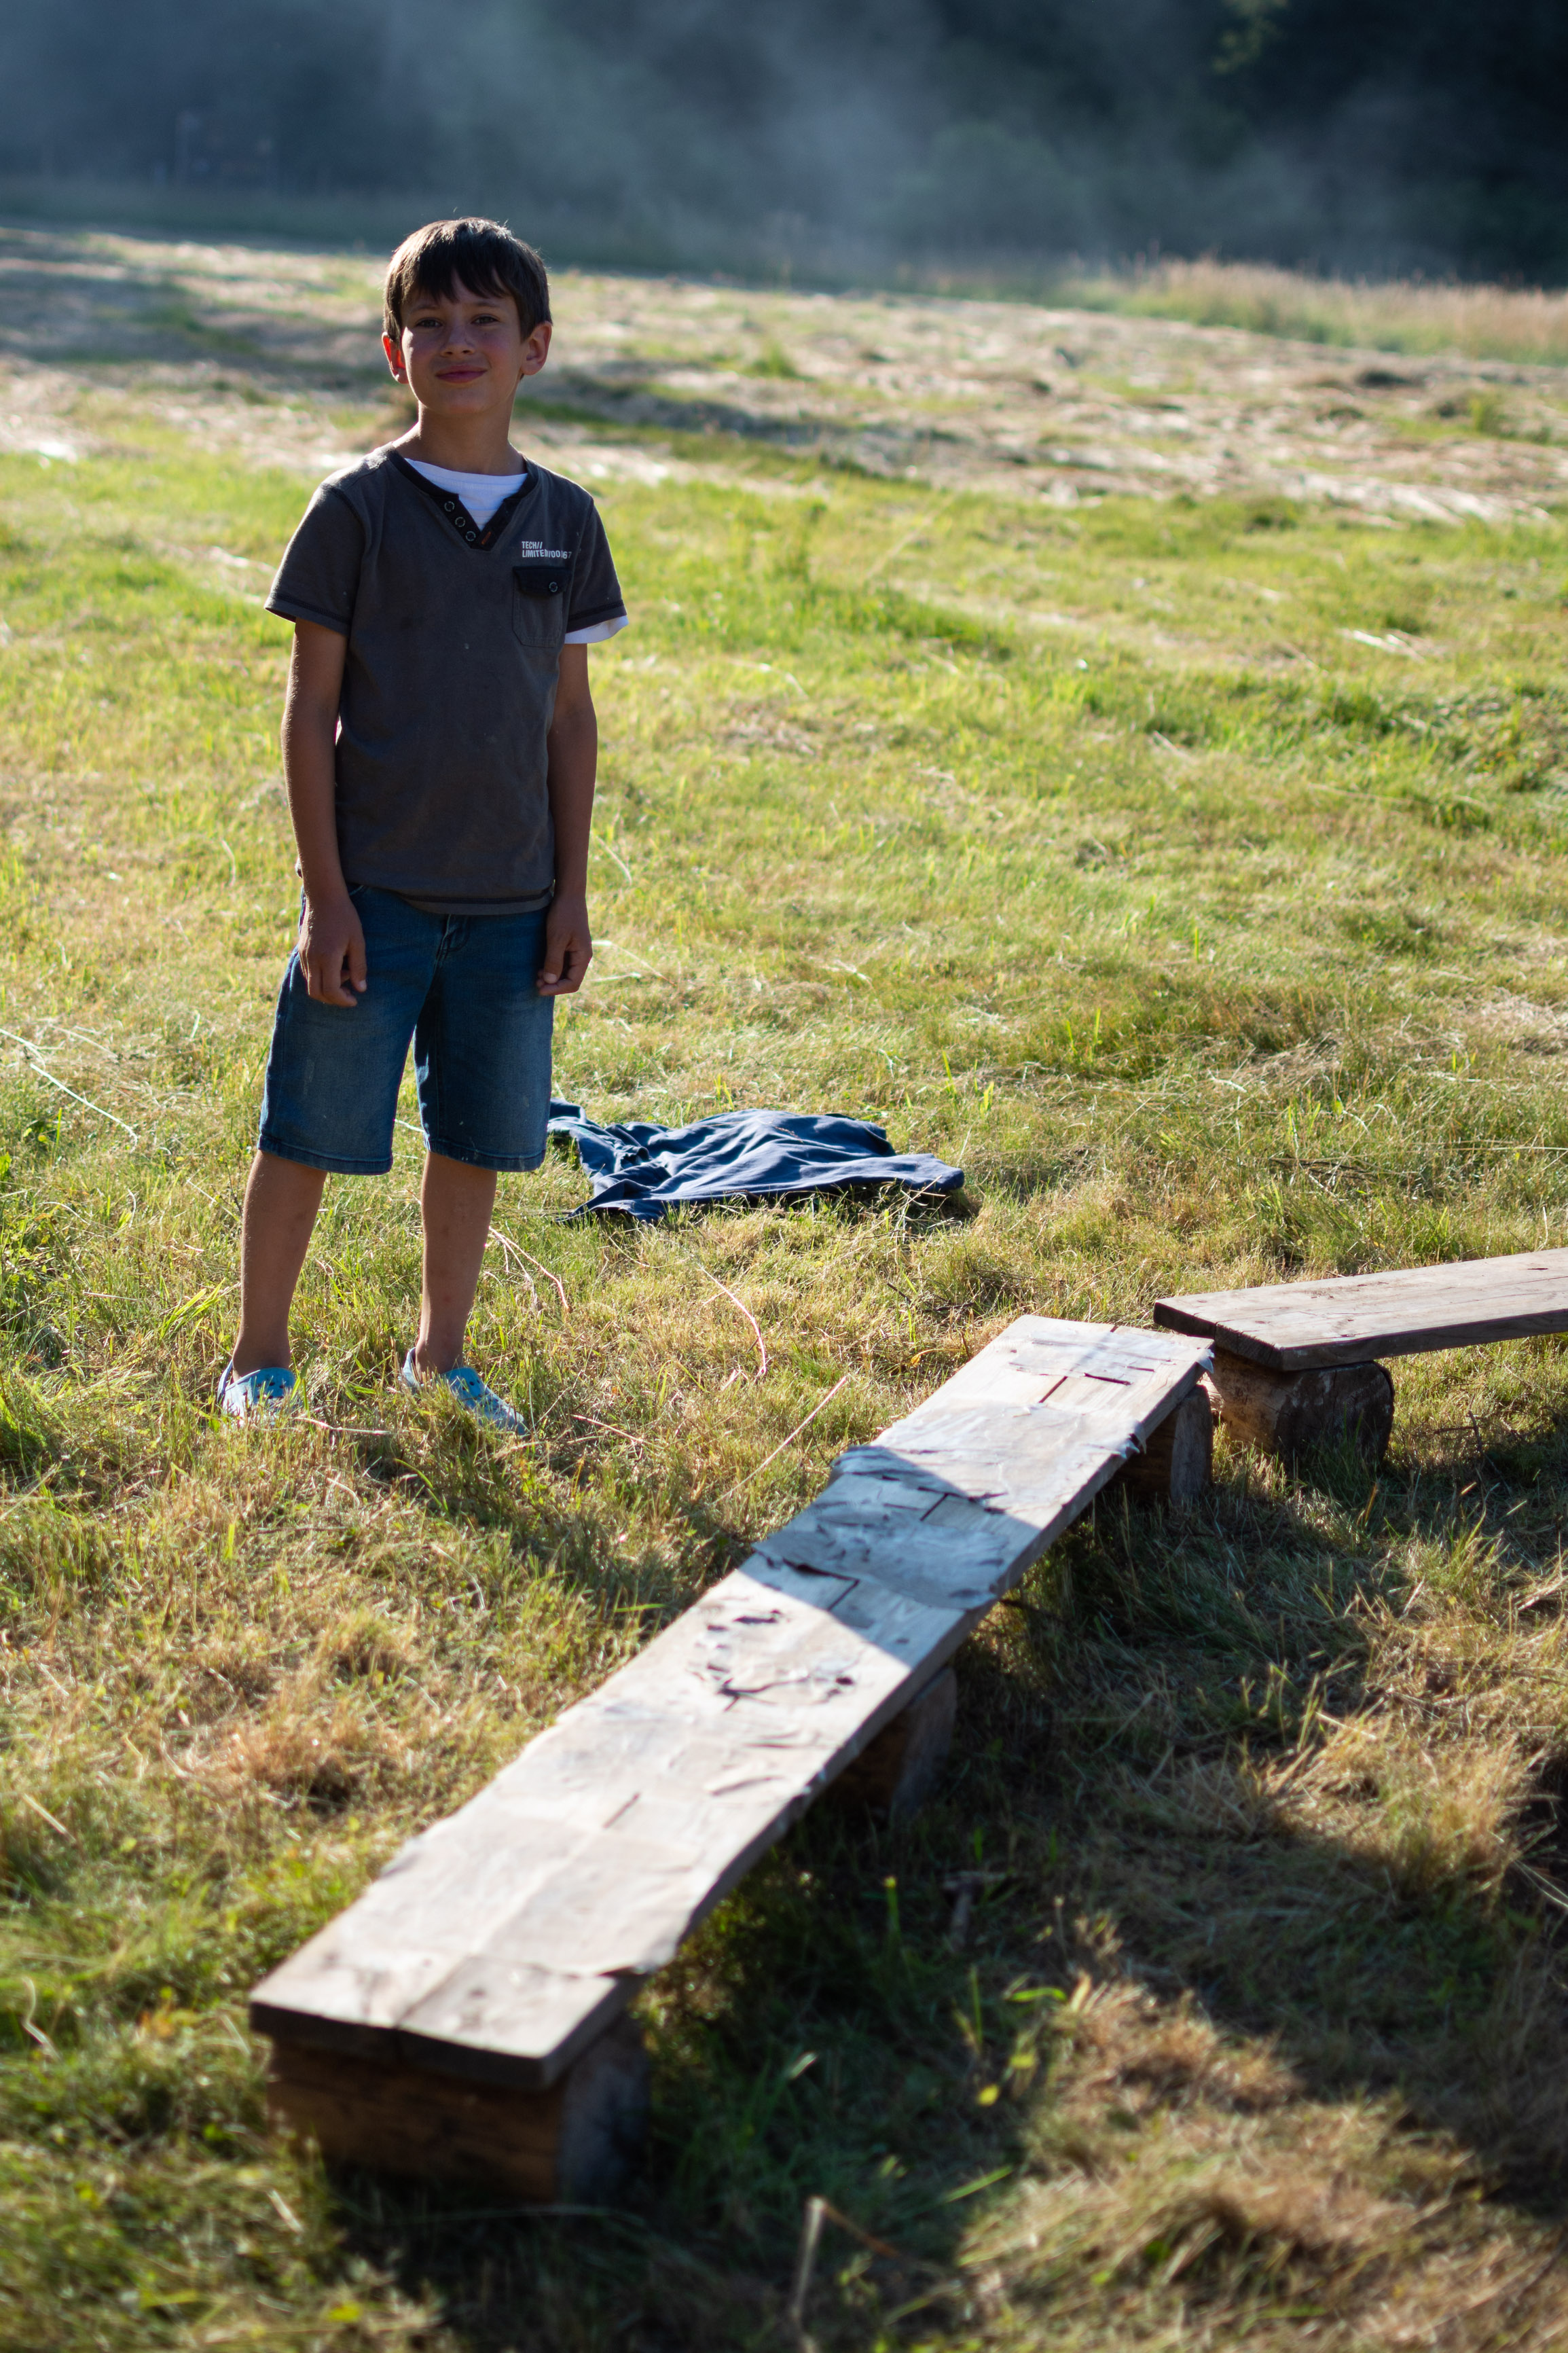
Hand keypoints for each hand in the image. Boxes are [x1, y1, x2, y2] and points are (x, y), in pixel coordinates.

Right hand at [299, 891, 366, 1006]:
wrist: (323, 896)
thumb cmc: (344, 917)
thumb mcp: (357, 941)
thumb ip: (359, 966)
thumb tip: (361, 989)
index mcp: (327, 957)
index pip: (330, 990)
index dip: (342, 1000)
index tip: (354, 1000)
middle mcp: (311, 959)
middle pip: (316, 993)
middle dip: (333, 999)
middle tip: (349, 994)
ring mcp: (303, 955)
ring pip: (310, 984)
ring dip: (327, 987)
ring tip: (345, 973)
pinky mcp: (301, 950)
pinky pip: (308, 973)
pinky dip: (320, 978)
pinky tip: (335, 967)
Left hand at [539, 892, 590, 995]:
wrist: (569, 895)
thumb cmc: (564, 915)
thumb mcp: (557, 938)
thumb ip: (554, 960)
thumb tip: (550, 981)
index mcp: (583, 956)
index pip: (573, 983)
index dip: (557, 989)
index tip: (540, 989)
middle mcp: (582, 957)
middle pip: (569, 980)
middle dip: (553, 984)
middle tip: (535, 983)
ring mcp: (576, 952)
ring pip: (565, 972)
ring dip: (552, 977)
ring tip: (536, 977)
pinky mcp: (569, 946)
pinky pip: (562, 963)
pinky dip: (552, 968)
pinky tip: (540, 967)